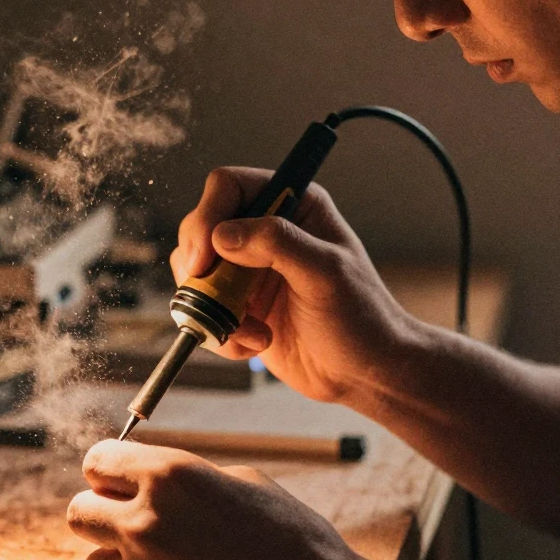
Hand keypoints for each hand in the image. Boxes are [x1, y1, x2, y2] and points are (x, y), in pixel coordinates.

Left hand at [67, 439, 365, 559]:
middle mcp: (144, 523)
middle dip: (102, 517)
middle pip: (78, 513)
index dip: (109, 473)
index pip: (97, 460)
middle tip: (135, 528)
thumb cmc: (291, 540)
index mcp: (169, 475)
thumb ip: (181, 479)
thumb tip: (139, 482)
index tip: (120, 485)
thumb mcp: (242, 483)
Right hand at [171, 169, 417, 406]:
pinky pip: (203, 310)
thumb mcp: (326, 273)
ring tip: (249, 329)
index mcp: (293, 206)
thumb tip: (222, 235)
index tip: (205, 255)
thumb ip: (278, 244)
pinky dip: (220, 332)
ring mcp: (248, 270)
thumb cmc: (361, 317)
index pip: (229, 186)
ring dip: (212, 305)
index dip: (209, 215)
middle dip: (201, 265)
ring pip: (195, 271)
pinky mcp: (238, 306)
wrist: (364, 373)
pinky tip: (255, 344)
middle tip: (212, 297)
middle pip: (202, 226)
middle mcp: (265, 232)